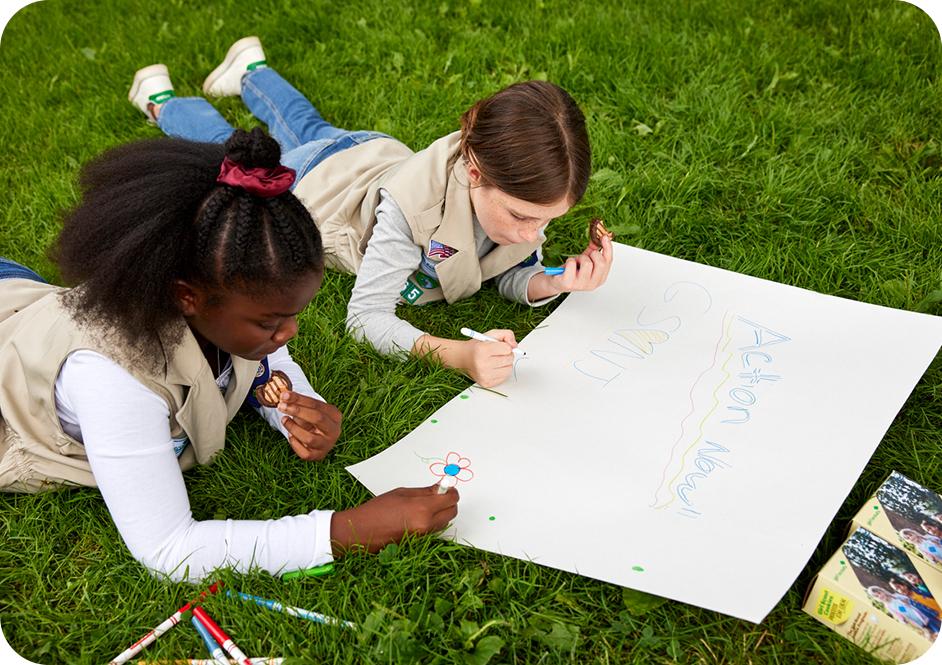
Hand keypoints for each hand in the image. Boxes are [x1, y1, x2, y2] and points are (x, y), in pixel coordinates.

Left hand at [277, 391, 341, 460]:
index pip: (317, 405)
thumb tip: (283, 396)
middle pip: (317, 419)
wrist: (320, 435)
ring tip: (284, 420)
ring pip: (309, 438)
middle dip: (298, 411)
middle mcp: (334, 431)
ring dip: (293, 428)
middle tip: (281, 406)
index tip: (284, 395)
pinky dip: (294, 443)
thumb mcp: (309, 408)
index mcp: (335, 415)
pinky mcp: (318, 456)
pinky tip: (291, 435)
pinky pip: (304, 453)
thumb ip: (298, 402)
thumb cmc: (312, 418)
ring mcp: (327, 445)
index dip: (299, 399)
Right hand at [330, 484, 459, 553]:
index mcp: (422, 508)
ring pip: (445, 521)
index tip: (446, 487)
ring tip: (425, 505)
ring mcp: (424, 536)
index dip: (451, 491)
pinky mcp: (420, 543)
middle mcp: (426, 524)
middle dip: (449, 502)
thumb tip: (440, 488)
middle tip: (439, 495)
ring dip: (441, 512)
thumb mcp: (402, 493)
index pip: (451, 499)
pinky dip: (433, 521)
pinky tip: (419, 515)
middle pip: (452, 511)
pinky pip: (434, 529)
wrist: (361, 531)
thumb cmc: (377, 509)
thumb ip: (424, 492)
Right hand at [459, 329, 517, 387]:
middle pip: (509, 359)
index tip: (499, 346)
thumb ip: (507, 335)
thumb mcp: (491, 334)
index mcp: (482, 350)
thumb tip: (515, 346)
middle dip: (506, 355)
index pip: (507, 349)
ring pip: (509, 369)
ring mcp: (484, 376)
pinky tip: (494, 368)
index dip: (505, 346)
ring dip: (505, 364)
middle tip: (497, 353)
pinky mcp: (486, 384)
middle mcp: (482, 364)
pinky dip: (502, 372)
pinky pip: (504, 377)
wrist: (463, 357)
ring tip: (496, 360)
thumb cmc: (478, 346)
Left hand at [549, 234, 612, 291]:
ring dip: (579, 258)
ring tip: (575, 262)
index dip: (608, 247)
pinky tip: (567, 267)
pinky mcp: (569, 283)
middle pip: (601, 263)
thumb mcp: (585, 260)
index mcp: (600, 278)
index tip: (604, 237)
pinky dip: (569, 261)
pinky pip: (572, 264)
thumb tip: (597, 238)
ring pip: (587, 263)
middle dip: (593, 254)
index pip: (608, 261)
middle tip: (585, 256)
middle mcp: (593, 283)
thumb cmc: (573, 271)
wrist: (558, 282)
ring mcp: (581, 285)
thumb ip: (593, 250)